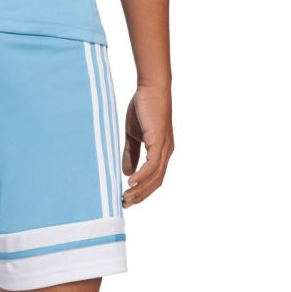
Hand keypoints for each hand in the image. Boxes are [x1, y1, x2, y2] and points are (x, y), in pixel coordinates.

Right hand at [122, 85, 173, 205]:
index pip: (154, 178)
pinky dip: (142, 176)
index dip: (142, 191)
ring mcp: (164, 148)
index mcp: (161, 151)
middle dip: (140, 196)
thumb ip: (131, 154)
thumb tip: (128, 174)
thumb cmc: (143, 107)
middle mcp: (166, 152)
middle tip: (124, 204)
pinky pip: (152, 165)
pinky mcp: (159, 142)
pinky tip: (130, 182)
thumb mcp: (133, 135)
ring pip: (154, 177)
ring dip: (139, 190)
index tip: (128, 199)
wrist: (151, 87)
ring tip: (125, 197)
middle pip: (155, 182)